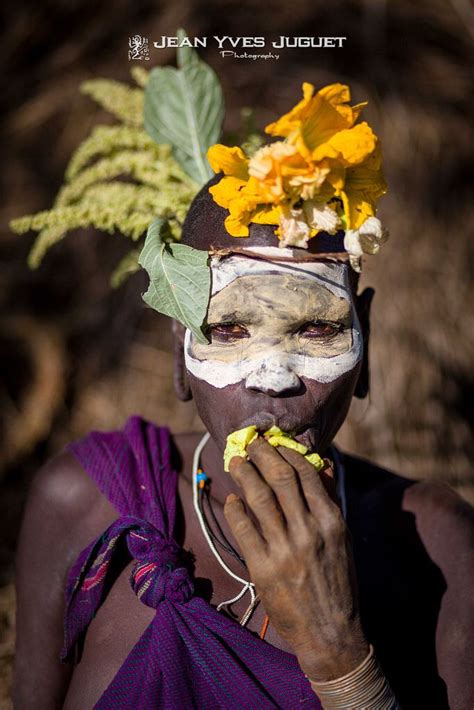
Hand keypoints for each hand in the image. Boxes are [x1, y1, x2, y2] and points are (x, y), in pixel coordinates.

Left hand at [224, 437, 368, 680]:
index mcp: (331, 520)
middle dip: (261, 453)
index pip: (305, 472)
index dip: (285, 451)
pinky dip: (235, 508)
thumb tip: (321, 463)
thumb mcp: (341, 537)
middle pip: (279, 477)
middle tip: (249, 441)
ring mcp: (285, 549)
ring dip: (244, 474)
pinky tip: (233, 499)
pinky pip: (243, 528)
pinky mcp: (263, 568)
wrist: (330, 632)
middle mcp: (309, 530)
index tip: (272, 441)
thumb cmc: (337, 581)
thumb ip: (329, 499)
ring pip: (259, 497)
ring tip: (236, 462)